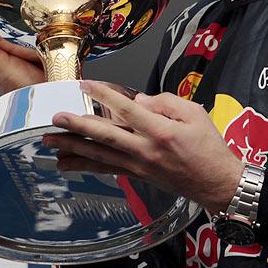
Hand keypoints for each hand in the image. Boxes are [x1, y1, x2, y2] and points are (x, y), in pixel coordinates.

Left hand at [44, 80, 243, 212]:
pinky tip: (67, 163)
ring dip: (73, 148)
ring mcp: (139, 165)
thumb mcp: (195, 113)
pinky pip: (107, 169)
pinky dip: (85, 166)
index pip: (127, 109)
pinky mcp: (137, 175)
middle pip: (106, 136)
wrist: (217, 182)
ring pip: (100, 156)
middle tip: (56, 118)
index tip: (86, 85)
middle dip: (78, 126)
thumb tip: (139, 100)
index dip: (104, 96)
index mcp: (161, 131)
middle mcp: (146, 150)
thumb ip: (166, 102)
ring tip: (50, 141)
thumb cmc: (209, 146)